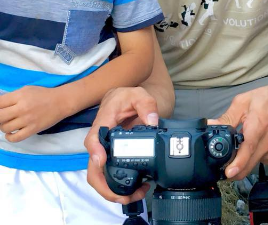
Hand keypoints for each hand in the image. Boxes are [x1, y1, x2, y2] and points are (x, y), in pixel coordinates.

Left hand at [0, 86, 68, 141]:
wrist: (62, 101)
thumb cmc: (43, 94)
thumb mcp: (26, 90)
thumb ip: (12, 97)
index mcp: (20, 96)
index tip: (1, 110)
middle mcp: (22, 107)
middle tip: (3, 118)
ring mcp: (28, 119)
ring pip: (5, 128)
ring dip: (3, 127)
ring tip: (8, 123)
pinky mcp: (33, 129)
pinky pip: (15, 138)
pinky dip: (9, 137)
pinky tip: (10, 133)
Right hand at [85, 87, 158, 203]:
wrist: (124, 99)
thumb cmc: (128, 97)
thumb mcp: (139, 95)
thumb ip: (147, 105)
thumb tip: (152, 122)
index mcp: (104, 121)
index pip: (93, 138)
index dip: (95, 151)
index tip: (101, 161)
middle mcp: (100, 139)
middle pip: (92, 166)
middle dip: (104, 185)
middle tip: (124, 195)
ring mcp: (103, 149)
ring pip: (98, 175)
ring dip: (111, 190)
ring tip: (133, 195)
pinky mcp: (110, 155)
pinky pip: (107, 174)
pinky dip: (117, 185)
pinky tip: (134, 188)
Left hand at [209, 84, 267, 179]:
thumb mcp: (244, 101)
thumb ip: (227, 117)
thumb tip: (210, 125)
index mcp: (257, 128)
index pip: (247, 150)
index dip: (237, 164)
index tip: (227, 173)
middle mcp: (265, 144)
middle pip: (246, 167)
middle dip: (231, 170)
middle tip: (219, 164)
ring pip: (251, 166)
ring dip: (241, 163)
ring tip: (236, 148)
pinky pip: (258, 162)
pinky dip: (251, 158)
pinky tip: (250, 146)